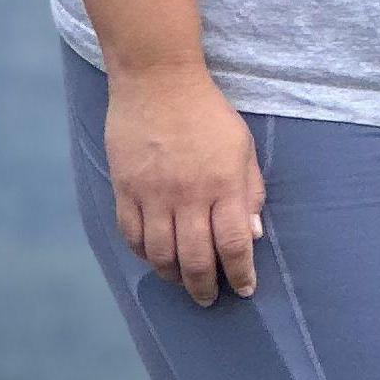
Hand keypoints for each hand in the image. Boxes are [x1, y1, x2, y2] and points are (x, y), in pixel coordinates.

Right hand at [106, 64, 265, 305]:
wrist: (158, 80)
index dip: (240, 274)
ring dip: (175, 278)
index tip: (244, 289)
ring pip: (161, 256)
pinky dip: (144, 255)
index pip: (233, 244)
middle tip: (210, 298)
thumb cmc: (208, 113)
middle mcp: (188, 195)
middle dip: (206, 288)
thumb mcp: (243, 146)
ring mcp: (153, 194)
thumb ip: (251, 191)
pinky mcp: (125, 189)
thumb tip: (254, 235)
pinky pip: (133, 236)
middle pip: (196, 259)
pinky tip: (156, 259)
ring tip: (185, 283)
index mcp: (223, 184)